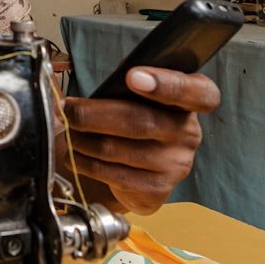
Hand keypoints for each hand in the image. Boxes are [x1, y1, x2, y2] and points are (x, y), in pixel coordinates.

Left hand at [56, 67, 219, 214]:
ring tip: (67, 132)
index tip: (132, 77)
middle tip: (66, 109)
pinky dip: (85, 163)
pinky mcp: (157, 190)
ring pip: (118, 150)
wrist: (133, 166)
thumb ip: (122, 80)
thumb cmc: (130, 116)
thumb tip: (80, 74)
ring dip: (82, 141)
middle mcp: (187, 133)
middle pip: (139, 121)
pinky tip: (75, 156)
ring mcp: (175, 165)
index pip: (198, 92)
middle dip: (92, 115)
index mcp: (191, 99)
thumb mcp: (132, 92)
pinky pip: (112, 175)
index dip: (166, 84)